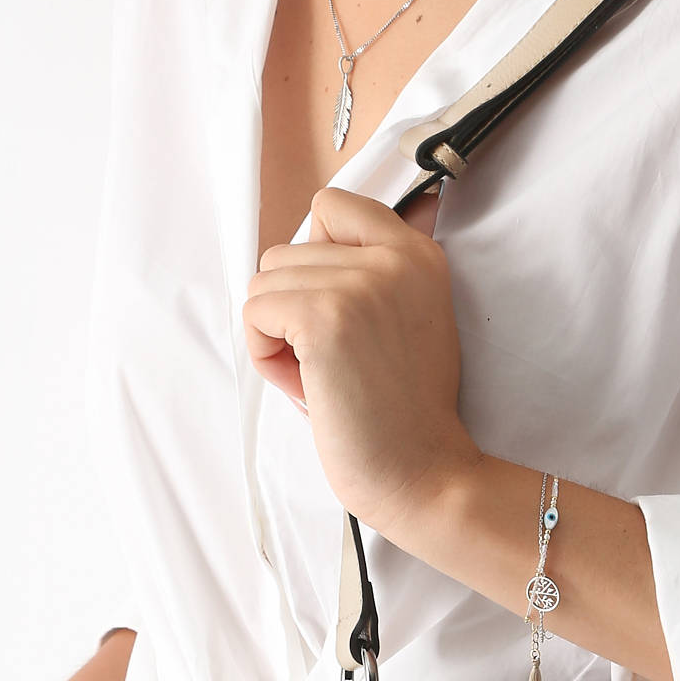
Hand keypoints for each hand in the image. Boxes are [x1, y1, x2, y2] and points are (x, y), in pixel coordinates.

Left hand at [243, 184, 484, 539]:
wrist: (424, 473)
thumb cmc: (404, 415)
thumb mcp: (409, 321)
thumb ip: (372, 277)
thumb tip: (301, 252)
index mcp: (419, 255)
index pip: (334, 206)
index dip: (316, 255)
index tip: (334, 309)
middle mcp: (395, 258)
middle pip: (287, 250)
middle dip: (293, 309)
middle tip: (335, 364)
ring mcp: (360, 284)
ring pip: (265, 281)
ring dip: (277, 335)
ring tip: (323, 377)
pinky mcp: (325, 317)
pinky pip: (255, 312)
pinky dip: (266, 354)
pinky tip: (307, 385)